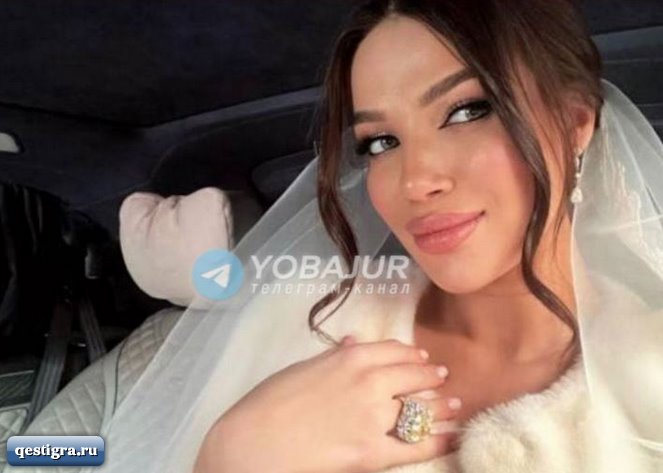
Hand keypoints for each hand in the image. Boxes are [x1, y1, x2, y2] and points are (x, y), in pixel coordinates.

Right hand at [194, 336, 460, 472]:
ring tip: (455, 405)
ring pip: (422, 408)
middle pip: (414, 375)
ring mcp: (376, 418)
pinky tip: (452, 437)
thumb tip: (352, 342)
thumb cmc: (270, 402)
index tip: (420, 356)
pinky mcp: (375, 453)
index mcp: (352, 357)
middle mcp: (372, 382)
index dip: (411, 353)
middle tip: (443, 377)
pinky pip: (418, 445)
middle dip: (431, 376)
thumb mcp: (303, 368)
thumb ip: (334, 356)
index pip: (394, 350)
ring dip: (442, 406)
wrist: (256, 443)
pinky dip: (440, 440)